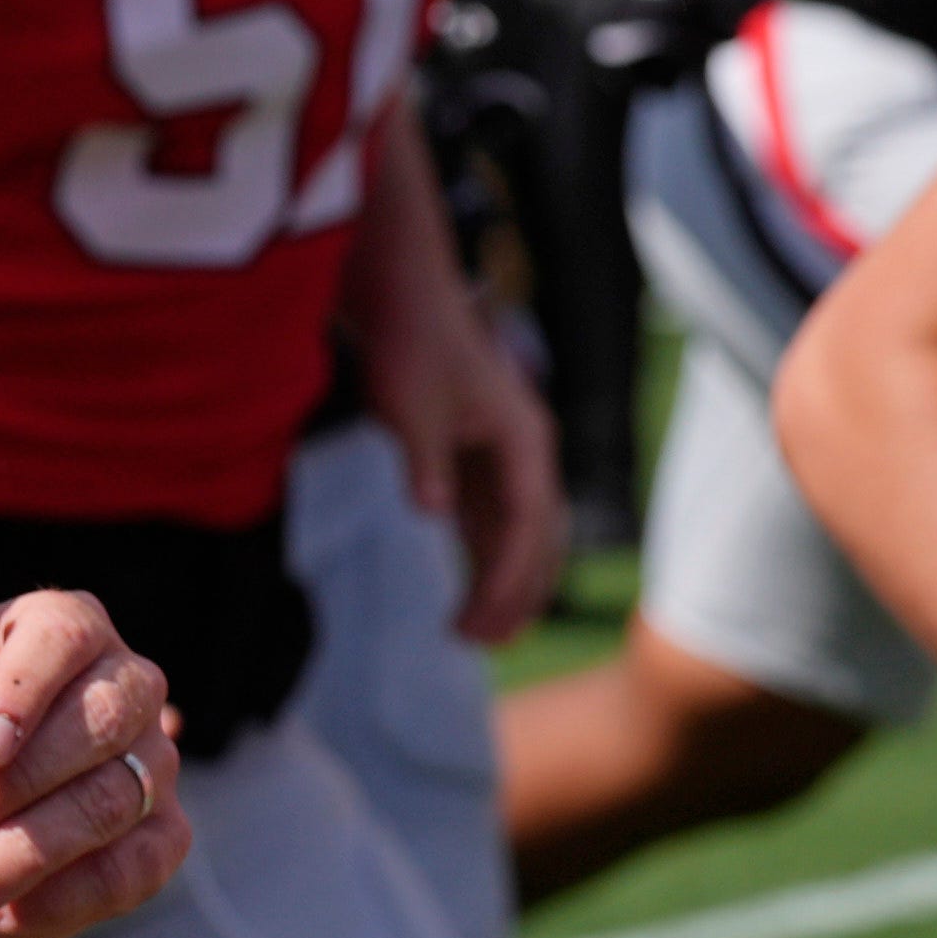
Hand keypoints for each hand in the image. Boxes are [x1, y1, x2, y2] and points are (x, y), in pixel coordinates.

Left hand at [0, 571, 186, 937]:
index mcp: (56, 627)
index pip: (68, 634)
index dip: (26, 689)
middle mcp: (119, 686)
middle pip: (108, 715)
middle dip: (26, 775)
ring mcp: (147, 765)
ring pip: (115, 800)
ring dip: (29, 848)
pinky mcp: (154, 842)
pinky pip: (135, 869)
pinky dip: (65, 893)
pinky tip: (4, 905)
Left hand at [357, 298, 565, 646]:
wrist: (400, 292)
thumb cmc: (410, 340)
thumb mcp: (411, 402)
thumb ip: (426, 460)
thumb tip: (435, 512)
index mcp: (526, 439)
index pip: (527, 526)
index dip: (506, 581)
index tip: (479, 625)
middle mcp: (527, 451)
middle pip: (536, 537)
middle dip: (514, 594)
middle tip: (480, 645)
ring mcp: (505, 454)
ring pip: (516, 534)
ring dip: (501, 583)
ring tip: (473, 634)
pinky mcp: (477, 454)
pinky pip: (490, 520)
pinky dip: (481, 558)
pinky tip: (466, 593)